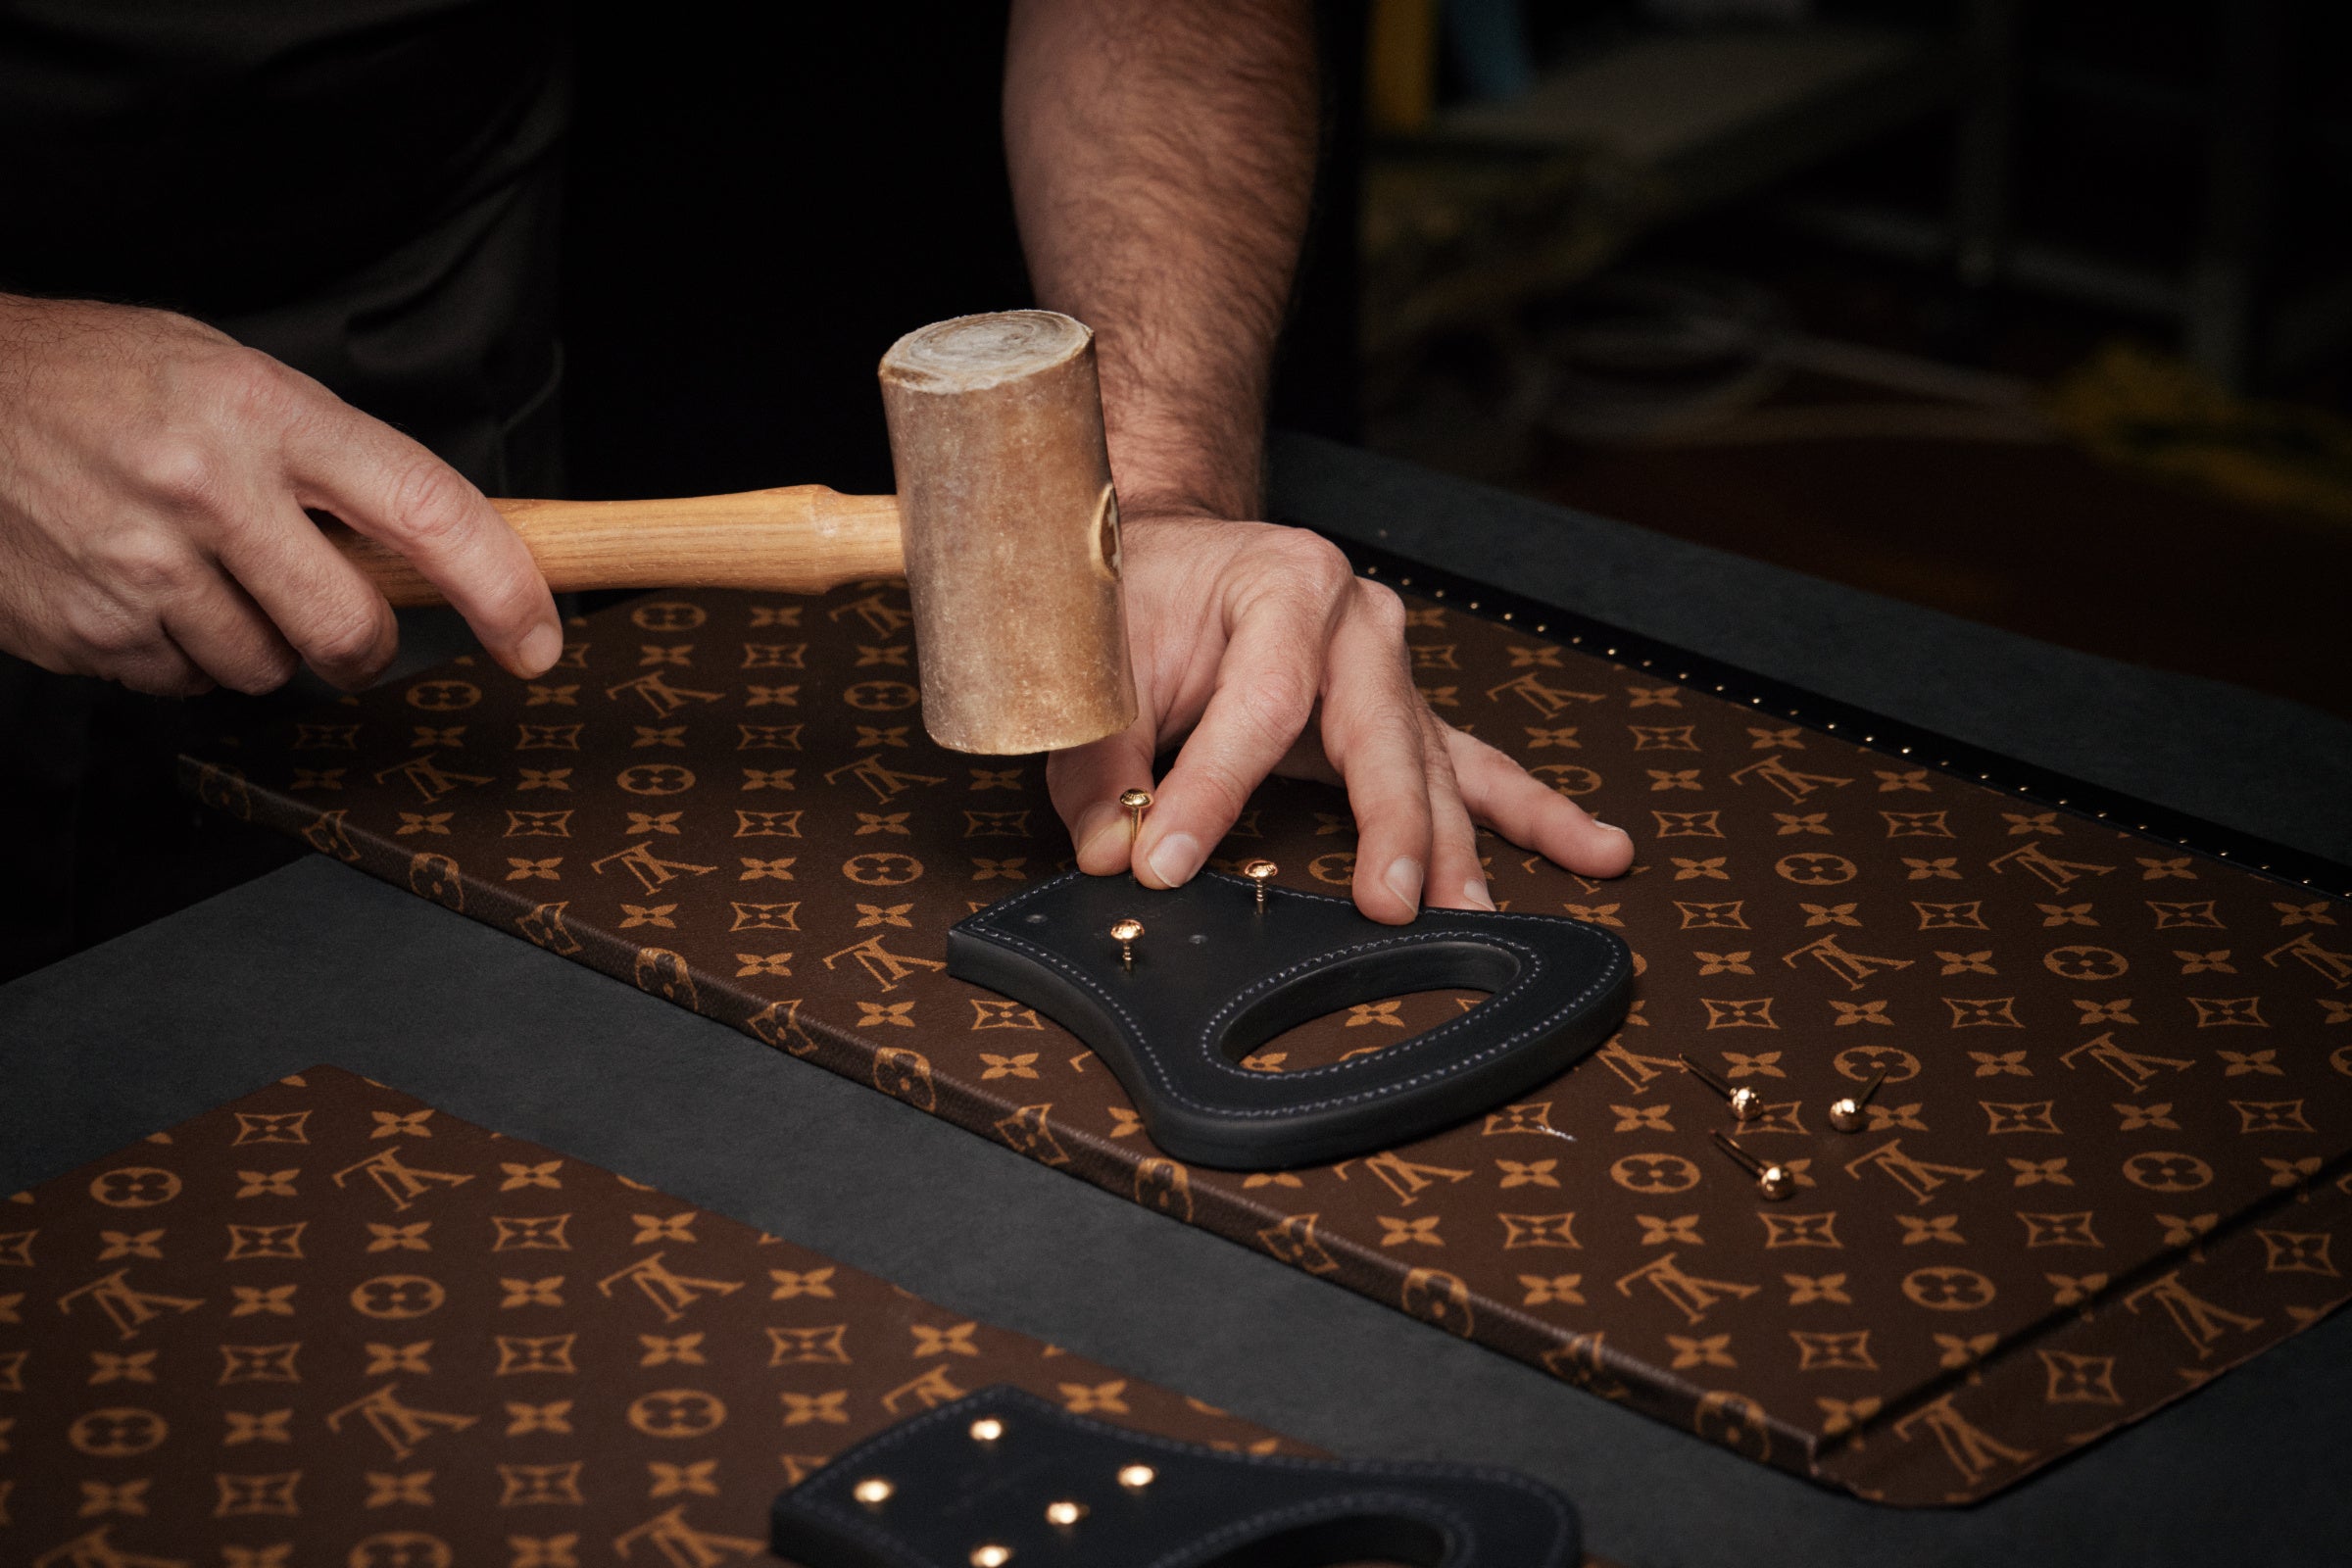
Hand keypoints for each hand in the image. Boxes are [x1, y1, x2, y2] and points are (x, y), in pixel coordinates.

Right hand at [0, 294, 560, 695]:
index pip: (427, 510)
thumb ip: (333, 462)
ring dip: (256, 640)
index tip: (536, 636)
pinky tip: (139, 584)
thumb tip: (440, 549)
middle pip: (352, 631)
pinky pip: (182, 684)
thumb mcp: (233, 379)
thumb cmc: (98, 380)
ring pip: (266, 670)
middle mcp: (206, 489)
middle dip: (362, 641)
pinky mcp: (85, 628)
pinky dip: (179, 653)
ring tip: (197, 564)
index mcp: (263, 412)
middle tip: (329, 604)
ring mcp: (139, 566)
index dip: (502, 587)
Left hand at [1047, 512, 1634, 922]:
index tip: (1165, 865)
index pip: (1258, 702)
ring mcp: (1390, 670)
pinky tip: (1596, 851)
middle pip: (1380, 734)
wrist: (1175, 553)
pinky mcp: (1400, 713)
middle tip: (1386, 900)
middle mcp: (1356, 621)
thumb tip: (1117, 852)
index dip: (1209, 793)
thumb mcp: (1096, 662)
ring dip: (1456, 845)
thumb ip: (1100, 761)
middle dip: (1388, 824)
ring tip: (1477, 911)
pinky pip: (1473, 768)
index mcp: (1285, 582)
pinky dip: (1532, 816)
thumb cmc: (1140, 595)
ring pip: (1434, 765)